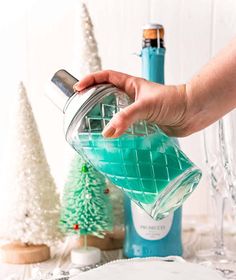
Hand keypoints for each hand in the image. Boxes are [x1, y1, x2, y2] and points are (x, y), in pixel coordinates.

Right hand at [74, 70, 188, 137]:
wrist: (192, 113)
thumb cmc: (174, 101)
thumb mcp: (146, 106)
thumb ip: (127, 118)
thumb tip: (108, 132)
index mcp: (131, 85)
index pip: (106, 77)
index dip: (90, 80)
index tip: (78, 89)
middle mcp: (132, 97)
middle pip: (107, 96)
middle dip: (93, 101)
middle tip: (81, 110)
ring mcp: (137, 112)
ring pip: (116, 114)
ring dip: (105, 120)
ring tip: (93, 128)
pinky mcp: (143, 125)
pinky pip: (126, 128)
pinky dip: (118, 133)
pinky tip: (113, 140)